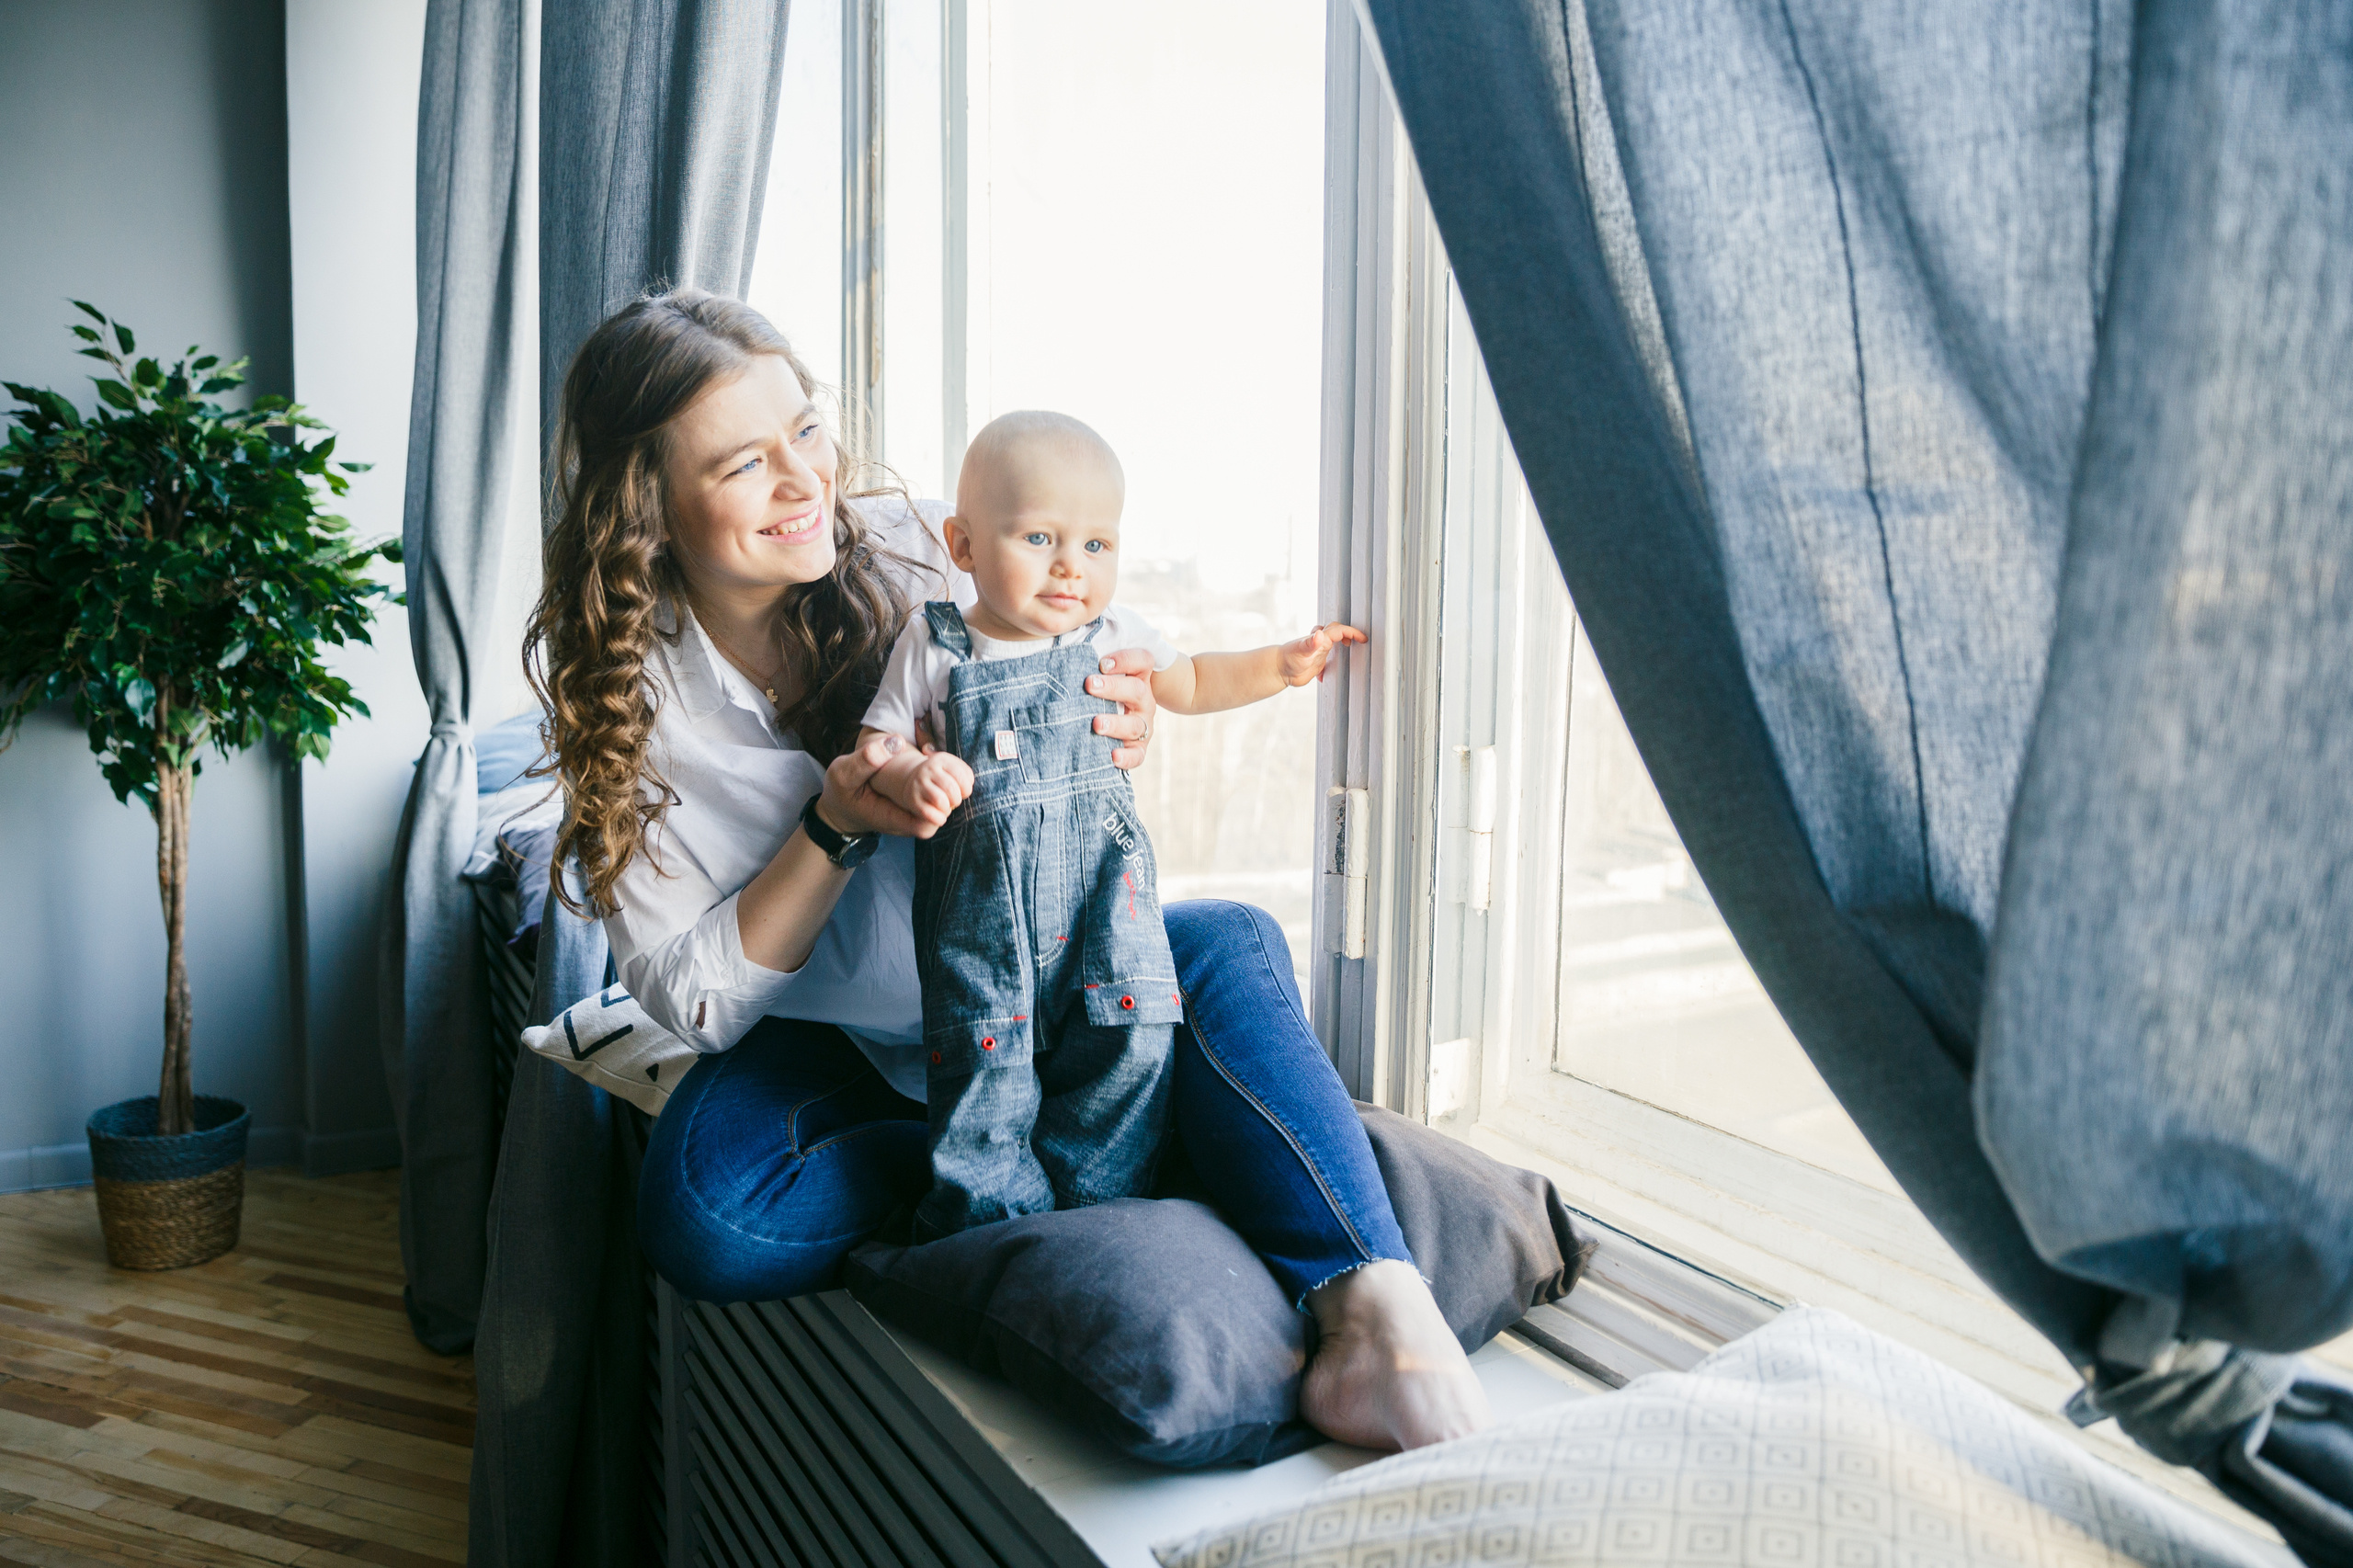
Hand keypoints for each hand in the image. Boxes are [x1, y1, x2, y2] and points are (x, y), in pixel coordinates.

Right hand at [819, 733, 971, 840]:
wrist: (838, 805)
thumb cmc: (840, 792)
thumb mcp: (844, 774)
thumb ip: (866, 759)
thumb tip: (896, 742)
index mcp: (892, 820)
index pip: (927, 825)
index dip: (937, 806)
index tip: (931, 777)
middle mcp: (907, 822)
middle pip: (940, 815)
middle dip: (945, 791)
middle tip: (936, 762)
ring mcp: (911, 815)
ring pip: (940, 806)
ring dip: (942, 784)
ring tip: (932, 758)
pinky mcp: (913, 806)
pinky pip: (934, 799)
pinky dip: (936, 781)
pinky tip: (927, 760)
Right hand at [894, 751, 971, 829]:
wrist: (914, 781)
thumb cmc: (941, 778)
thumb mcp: (952, 769)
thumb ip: (965, 775)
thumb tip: (965, 790)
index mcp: (941, 760)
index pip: (961, 775)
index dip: (967, 788)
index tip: (964, 792)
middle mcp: (928, 769)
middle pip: (951, 788)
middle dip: (957, 799)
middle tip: (954, 801)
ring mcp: (918, 783)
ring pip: (940, 801)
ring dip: (947, 808)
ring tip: (946, 807)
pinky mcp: (912, 799)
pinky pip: (929, 813)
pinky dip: (939, 819)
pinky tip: (940, 817)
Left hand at [1088, 647, 1159, 770]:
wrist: (1116, 719)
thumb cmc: (1097, 691)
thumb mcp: (1096, 673)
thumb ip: (1084, 658)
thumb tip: (1054, 640)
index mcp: (1137, 676)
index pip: (1142, 661)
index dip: (1126, 659)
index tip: (1102, 662)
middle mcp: (1143, 700)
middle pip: (1137, 690)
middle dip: (1113, 688)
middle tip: (1089, 685)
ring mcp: (1141, 724)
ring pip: (1136, 724)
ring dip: (1116, 723)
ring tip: (1096, 724)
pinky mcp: (1137, 748)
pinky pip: (1137, 755)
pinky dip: (1126, 757)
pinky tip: (1111, 756)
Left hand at [1279, 621, 1368, 685]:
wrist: (1277, 670)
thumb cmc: (1287, 658)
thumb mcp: (1300, 651)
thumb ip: (1310, 643)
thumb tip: (1321, 634)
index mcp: (1320, 638)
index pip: (1339, 631)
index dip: (1352, 632)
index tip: (1363, 639)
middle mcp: (1321, 643)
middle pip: (1338, 632)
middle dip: (1349, 634)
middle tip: (1360, 642)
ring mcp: (1319, 652)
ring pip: (1335, 644)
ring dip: (1343, 646)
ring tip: (1352, 652)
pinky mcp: (1316, 663)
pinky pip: (1328, 661)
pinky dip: (1332, 667)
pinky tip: (1326, 677)